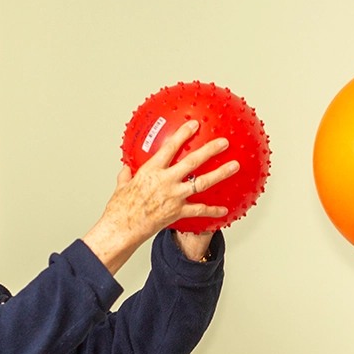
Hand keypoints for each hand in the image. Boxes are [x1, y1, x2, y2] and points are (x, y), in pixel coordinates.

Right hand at [83, 120, 238, 273]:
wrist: (121, 229)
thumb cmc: (119, 209)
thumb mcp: (121, 187)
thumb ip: (126, 176)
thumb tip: (126, 170)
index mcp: (151, 171)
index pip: (170, 147)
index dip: (183, 134)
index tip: (194, 124)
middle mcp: (165, 181)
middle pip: (193, 161)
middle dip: (210, 149)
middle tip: (223, 142)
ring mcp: (173, 196)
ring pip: (202, 182)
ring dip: (220, 173)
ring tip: (234, 166)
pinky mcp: (177, 212)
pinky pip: (199, 210)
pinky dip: (212, 210)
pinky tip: (223, 210)